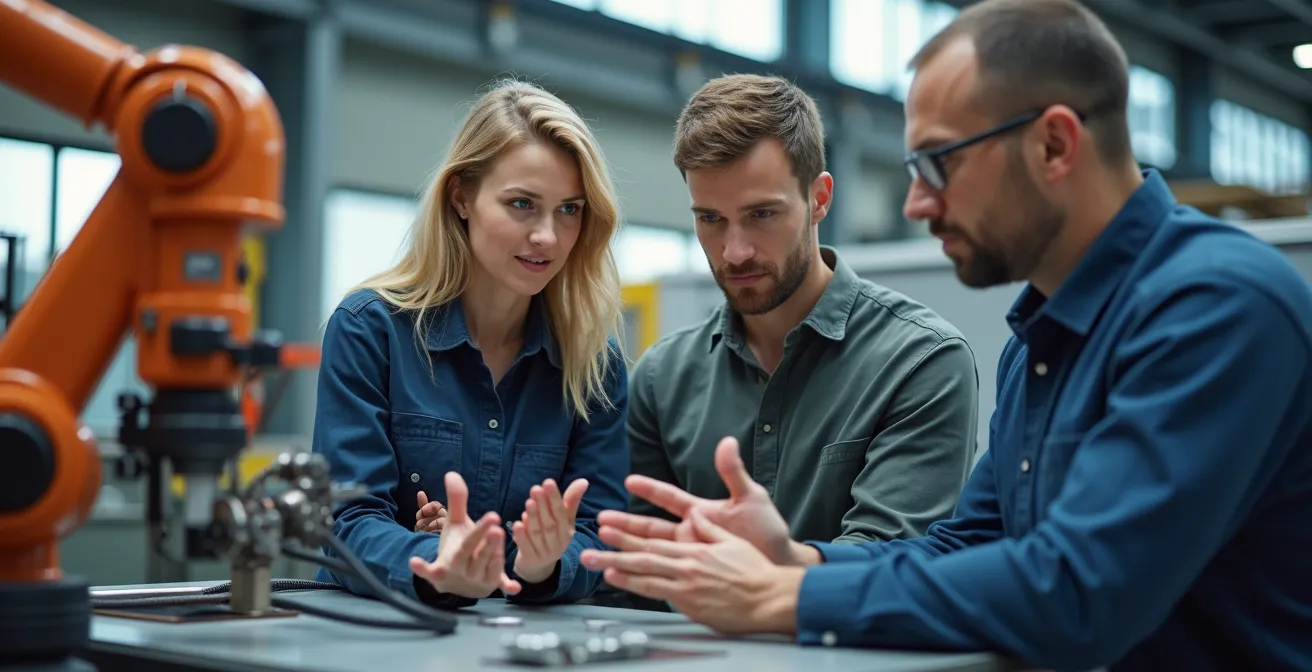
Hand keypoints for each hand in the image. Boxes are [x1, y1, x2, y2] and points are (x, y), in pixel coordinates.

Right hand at [409, 472, 521, 598]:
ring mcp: (478, 579)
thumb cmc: (454, 546)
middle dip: (488, 545)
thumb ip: (456, 500)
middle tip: (498, 530)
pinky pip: (498, 586)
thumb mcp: (454, 524)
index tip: (493, 516)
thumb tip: (452, 473)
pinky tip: (515, 587)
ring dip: (497, 558)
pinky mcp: (491, 585)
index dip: (480, 529)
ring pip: (490, 568)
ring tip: (505, 542)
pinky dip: (505, 587)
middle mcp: (465, 568)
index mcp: (455, 553)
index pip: (469, 540)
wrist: (450, 579)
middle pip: (478, 556)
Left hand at [511, 478, 587, 583]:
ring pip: (538, 534)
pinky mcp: (530, 560)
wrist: (539, 567)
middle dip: (542, 505)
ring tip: (528, 502)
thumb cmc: (552, 536)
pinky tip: (516, 523)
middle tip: (535, 489)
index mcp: (567, 532)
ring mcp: (544, 553)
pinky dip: (521, 536)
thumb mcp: (563, 521)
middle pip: (550, 523)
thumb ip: (571, 501)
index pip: (561, 513)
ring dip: (533, 517)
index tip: (548, 482)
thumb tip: (583, 481)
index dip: (555, 498)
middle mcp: (558, 544)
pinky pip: (526, 547)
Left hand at [581, 510, 802, 635]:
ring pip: (645, 572)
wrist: (771, 597)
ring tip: (594, 561)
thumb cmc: (756, 570)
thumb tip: (697, 515)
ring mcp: (687, 584)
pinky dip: (635, 585)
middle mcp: (688, 562)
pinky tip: (618, 581)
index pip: (656, 536)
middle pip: (644, 553)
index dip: (630, 529)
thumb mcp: (733, 540)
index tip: (610, 523)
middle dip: (614, 546)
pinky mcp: (690, 603)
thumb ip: (710, 529)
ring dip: (617, 566)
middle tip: (591, 541)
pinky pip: (657, 593)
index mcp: (697, 545)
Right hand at [601, 437, 803, 565]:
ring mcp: (690, 552)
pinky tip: (626, 571)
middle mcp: (691, 531)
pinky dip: (646, 571)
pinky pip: (666, 571)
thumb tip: (727, 442)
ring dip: (629, 546)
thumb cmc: (767, 530)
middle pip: (651, 526)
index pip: (670, 498)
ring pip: (653, 549)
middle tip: (601, 518)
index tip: (630, 480)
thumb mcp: (751, 498)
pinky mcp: (693, 572)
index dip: (651, 488)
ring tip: (604, 542)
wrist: (779, 562)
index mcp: (701, 512)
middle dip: (626, 522)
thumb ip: (734, 473)